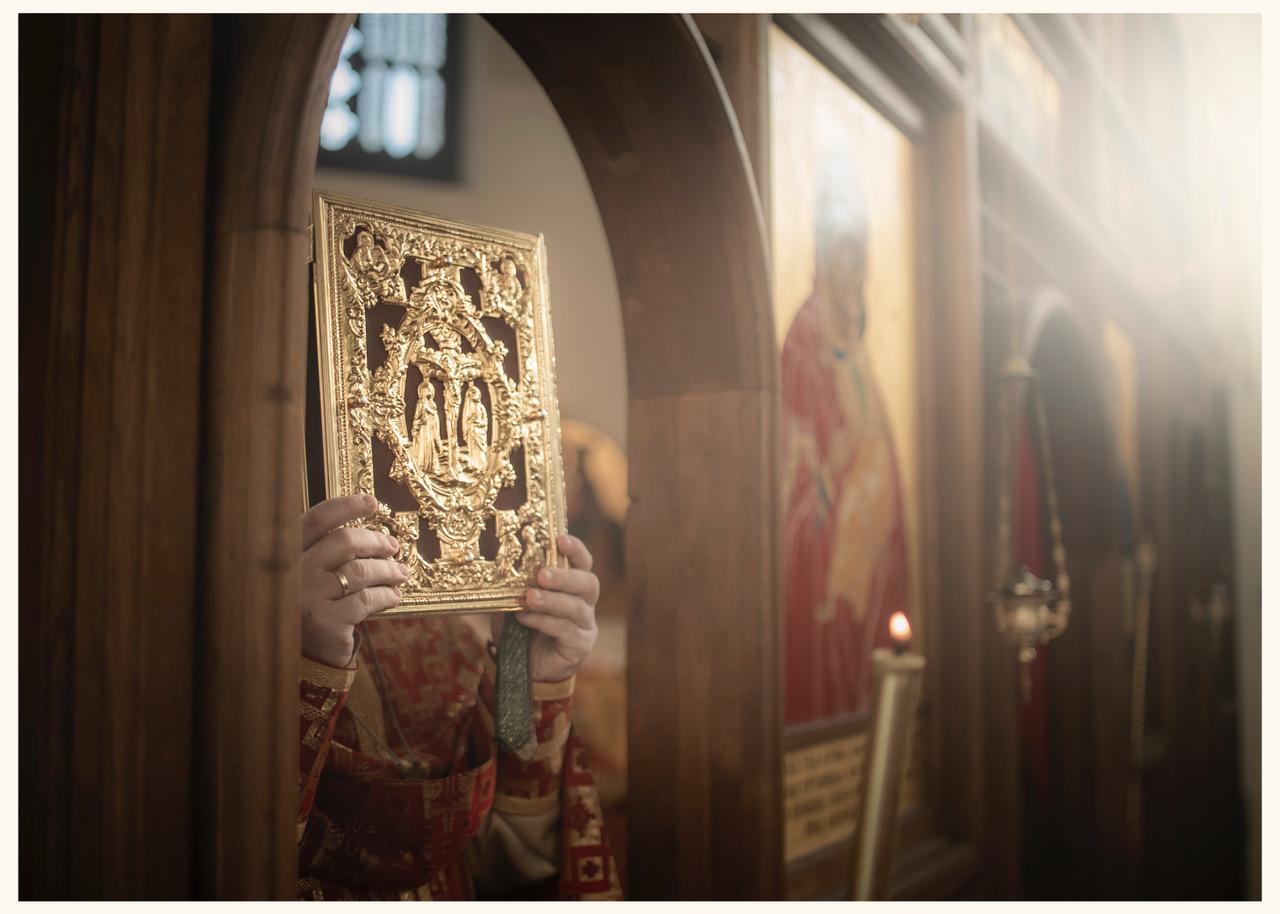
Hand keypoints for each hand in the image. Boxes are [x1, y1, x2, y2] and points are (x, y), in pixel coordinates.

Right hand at [301, 494, 408, 667]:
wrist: (298, 661)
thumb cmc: (309, 610)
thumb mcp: (309, 578)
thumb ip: (328, 554)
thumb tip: (377, 536)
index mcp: (286, 557)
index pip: (316, 520)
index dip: (346, 507)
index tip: (372, 502)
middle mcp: (293, 574)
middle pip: (344, 542)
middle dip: (376, 541)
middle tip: (393, 547)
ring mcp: (308, 598)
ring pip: (361, 571)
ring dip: (388, 570)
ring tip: (401, 573)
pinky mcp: (326, 622)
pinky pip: (367, 600)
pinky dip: (387, 595)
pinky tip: (395, 596)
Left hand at [493, 533, 598, 681]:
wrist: (523, 667)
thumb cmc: (521, 628)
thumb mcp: (513, 601)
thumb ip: (513, 585)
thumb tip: (495, 563)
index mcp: (572, 585)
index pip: (582, 562)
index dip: (575, 549)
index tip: (559, 539)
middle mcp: (585, 603)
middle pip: (588, 583)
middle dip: (565, 577)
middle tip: (542, 575)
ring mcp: (585, 625)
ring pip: (577, 608)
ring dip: (552, 601)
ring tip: (530, 598)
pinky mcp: (580, 646)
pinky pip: (567, 632)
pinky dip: (545, 623)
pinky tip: (525, 619)